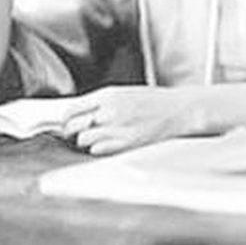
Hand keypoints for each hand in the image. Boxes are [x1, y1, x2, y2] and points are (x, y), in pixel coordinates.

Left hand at [63, 86, 195, 155]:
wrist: (180, 110)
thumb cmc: (153, 102)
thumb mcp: (124, 93)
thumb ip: (100, 102)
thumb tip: (77, 114)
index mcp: (108, 95)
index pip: (72, 109)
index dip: (65, 119)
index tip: (65, 124)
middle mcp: (110, 110)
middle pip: (74, 126)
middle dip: (71, 132)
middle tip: (76, 135)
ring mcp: (118, 128)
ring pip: (84, 141)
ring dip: (86, 142)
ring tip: (96, 140)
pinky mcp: (127, 144)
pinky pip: (98, 151)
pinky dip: (98, 150)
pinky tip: (108, 146)